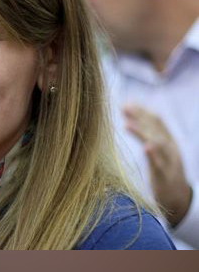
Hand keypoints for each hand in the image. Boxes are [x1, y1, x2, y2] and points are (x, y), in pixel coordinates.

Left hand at [123, 104, 191, 226]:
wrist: (178, 198)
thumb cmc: (164, 171)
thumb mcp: (159, 151)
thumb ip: (148, 135)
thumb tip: (131, 118)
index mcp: (167, 141)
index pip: (156, 121)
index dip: (142, 111)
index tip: (127, 103)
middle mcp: (170, 149)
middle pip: (155, 129)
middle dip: (140, 117)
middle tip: (124, 107)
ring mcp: (168, 162)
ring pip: (158, 144)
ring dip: (143, 133)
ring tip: (128, 125)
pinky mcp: (164, 176)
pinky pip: (160, 164)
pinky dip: (153, 155)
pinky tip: (146, 148)